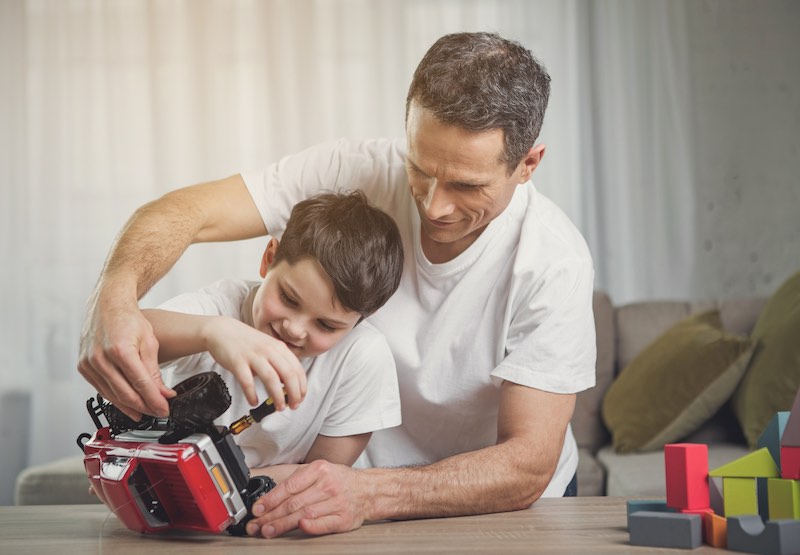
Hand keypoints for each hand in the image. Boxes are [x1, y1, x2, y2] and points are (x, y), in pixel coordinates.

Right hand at [78, 293, 174, 418]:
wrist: (108, 306)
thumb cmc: (129, 320)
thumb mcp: (149, 342)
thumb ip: (155, 371)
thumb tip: (164, 394)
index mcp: (120, 350)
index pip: (140, 384)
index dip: (154, 400)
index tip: (164, 409)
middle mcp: (100, 358)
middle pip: (125, 393)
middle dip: (144, 407)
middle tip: (158, 412)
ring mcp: (89, 363)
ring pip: (111, 395)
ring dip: (129, 407)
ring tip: (145, 412)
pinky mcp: (83, 367)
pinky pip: (101, 389)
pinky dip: (115, 398)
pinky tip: (127, 403)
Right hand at [203, 317, 306, 409]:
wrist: (222, 330)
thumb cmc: (246, 342)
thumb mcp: (268, 348)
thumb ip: (279, 363)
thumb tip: (288, 384)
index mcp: (279, 348)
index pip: (297, 369)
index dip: (301, 387)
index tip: (300, 398)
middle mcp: (268, 350)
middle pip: (288, 374)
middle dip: (294, 394)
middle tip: (293, 406)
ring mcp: (253, 356)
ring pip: (271, 379)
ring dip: (278, 396)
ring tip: (278, 408)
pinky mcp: (237, 362)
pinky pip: (247, 381)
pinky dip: (252, 394)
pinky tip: (253, 402)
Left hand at [246, 460, 368, 537]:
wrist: (369, 490)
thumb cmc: (340, 481)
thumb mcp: (320, 471)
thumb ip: (298, 481)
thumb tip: (270, 498)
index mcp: (320, 470)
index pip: (290, 486)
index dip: (271, 499)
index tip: (257, 509)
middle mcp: (328, 485)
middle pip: (294, 503)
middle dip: (272, 515)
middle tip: (256, 524)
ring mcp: (337, 502)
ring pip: (305, 514)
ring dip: (283, 524)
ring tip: (268, 530)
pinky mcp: (344, 518)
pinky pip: (324, 523)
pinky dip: (311, 526)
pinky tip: (300, 527)